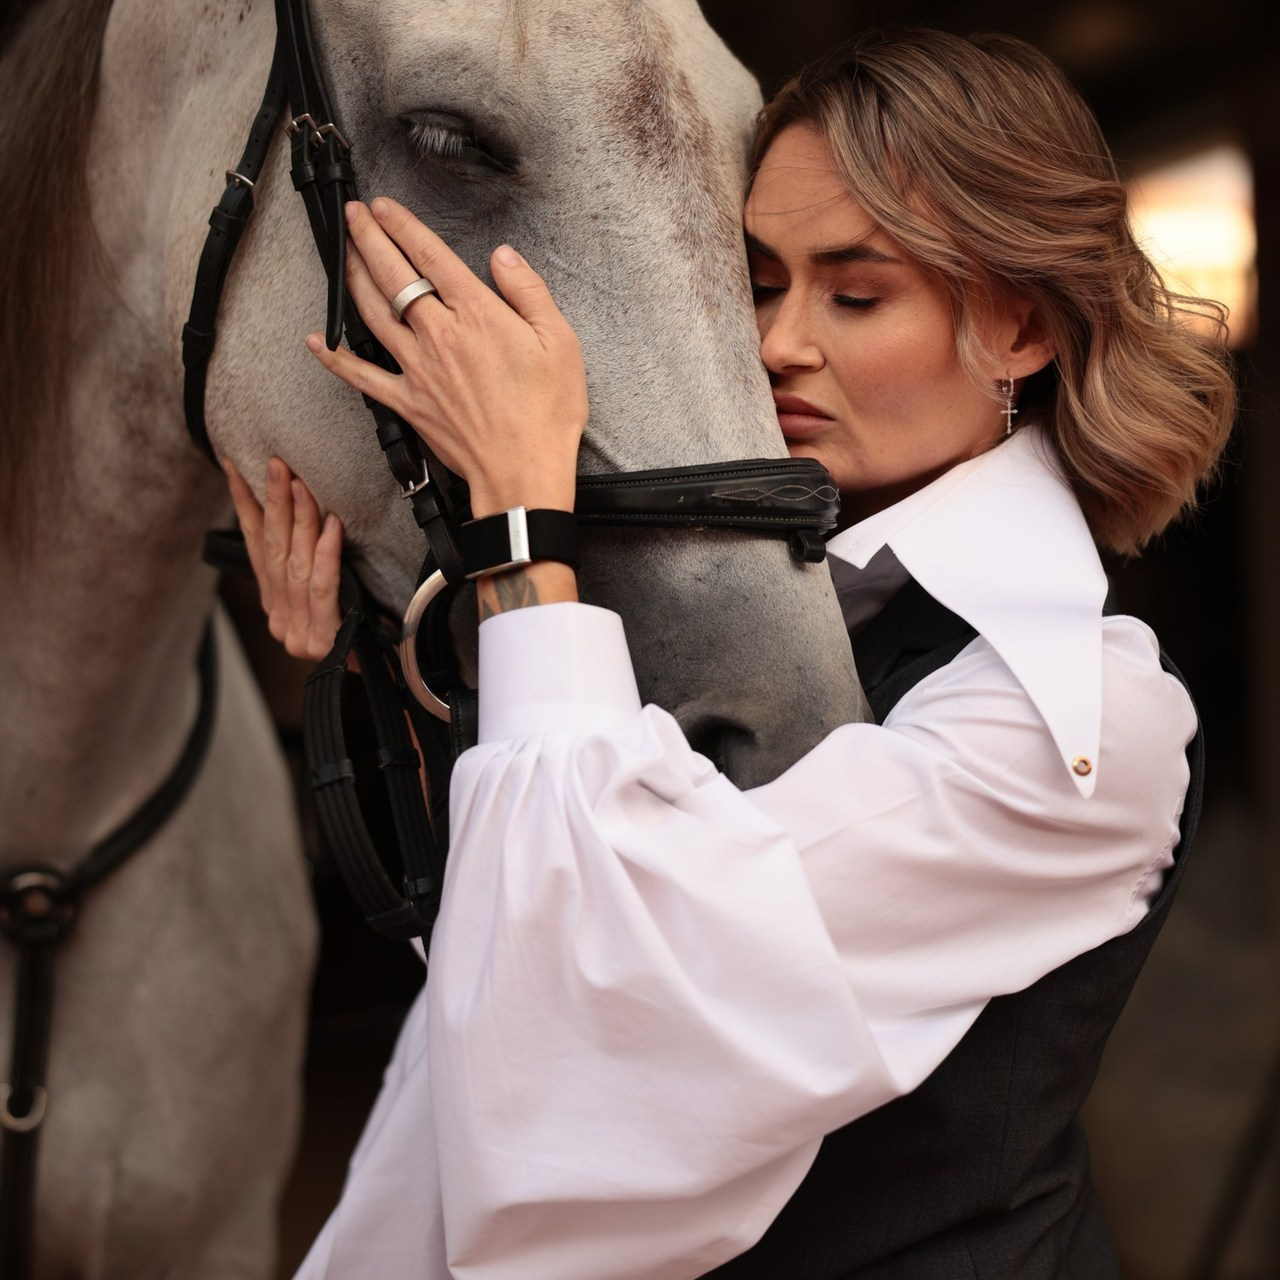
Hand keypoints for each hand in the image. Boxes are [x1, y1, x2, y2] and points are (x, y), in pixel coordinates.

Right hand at [223, 457, 343, 660]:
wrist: (387, 674)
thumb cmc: (361, 626)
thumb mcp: (328, 592)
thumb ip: (306, 563)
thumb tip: (300, 505)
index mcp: (273, 603)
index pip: (255, 545)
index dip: (244, 505)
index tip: (234, 466)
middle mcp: (279, 616)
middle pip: (272, 550)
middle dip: (272, 503)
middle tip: (274, 463)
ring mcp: (297, 632)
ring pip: (294, 565)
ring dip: (298, 521)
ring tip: (302, 485)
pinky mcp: (322, 640)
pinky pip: (322, 588)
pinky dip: (326, 555)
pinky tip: (331, 526)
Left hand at [304, 197, 587, 518]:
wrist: (524, 472)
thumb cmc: (547, 412)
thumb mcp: (560, 341)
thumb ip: (528, 291)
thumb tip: (503, 256)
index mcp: (477, 314)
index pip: (430, 255)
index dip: (402, 225)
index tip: (385, 206)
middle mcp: (439, 335)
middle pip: (393, 276)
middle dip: (368, 239)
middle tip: (352, 215)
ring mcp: (417, 370)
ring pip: (372, 313)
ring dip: (352, 279)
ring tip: (342, 254)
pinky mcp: (408, 403)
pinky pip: (362, 377)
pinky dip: (336, 358)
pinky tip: (316, 341)